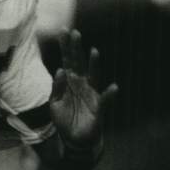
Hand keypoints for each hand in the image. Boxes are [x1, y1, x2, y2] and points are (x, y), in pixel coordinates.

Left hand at [50, 29, 116, 147]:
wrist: (75, 139)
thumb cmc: (65, 119)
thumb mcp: (55, 104)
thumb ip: (57, 88)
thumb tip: (60, 70)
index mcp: (69, 82)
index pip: (67, 60)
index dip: (65, 47)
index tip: (63, 30)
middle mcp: (81, 84)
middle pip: (78, 63)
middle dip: (76, 49)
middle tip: (75, 33)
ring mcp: (91, 94)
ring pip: (93, 76)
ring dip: (94, 65)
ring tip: (94, 52)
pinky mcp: (98, 108)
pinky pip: (105, 100)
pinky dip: (109, 95)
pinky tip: (113, 88)